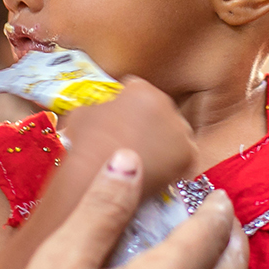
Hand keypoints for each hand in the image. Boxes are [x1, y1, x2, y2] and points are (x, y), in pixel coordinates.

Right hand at [63, 77, 196, 199]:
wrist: (98, 179)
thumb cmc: (86, 144)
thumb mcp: (81, 115)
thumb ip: (95, 109)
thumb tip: (95, 113)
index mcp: (142, 91)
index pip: (135, 89)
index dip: (124, 101)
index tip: (118, 114)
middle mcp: (168, 106)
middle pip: (158, 110)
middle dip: (147, 122)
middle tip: (131, 139)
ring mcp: (180, 131)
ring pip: (173, 134)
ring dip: (161, 142)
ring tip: (143, 158)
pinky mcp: (188, 156)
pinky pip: (181, 156)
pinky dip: (171, 164)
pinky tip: (155, 170)